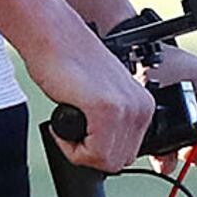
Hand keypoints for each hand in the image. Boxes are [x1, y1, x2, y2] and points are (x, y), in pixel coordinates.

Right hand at [29, 23, 156, 173]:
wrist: (52, 35)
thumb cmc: (68, 61)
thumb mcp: (101, 96)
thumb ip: (111, 122)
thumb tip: (103, 150)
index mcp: (143, 104)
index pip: (128, 153)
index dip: (99, 151)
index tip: (83, 136)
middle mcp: (141, 106)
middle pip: (118, 161)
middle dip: (90, 155)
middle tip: (71, 133)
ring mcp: (126, 109)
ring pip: (105, 161)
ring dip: (79, 152)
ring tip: (67, 126)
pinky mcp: (106, 109)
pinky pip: (92, 153)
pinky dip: (71, 148)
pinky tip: (62, 124)